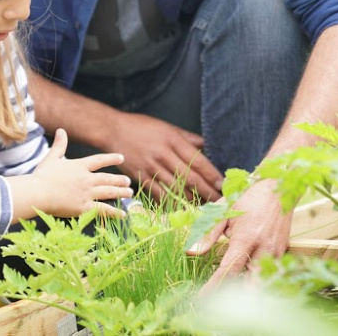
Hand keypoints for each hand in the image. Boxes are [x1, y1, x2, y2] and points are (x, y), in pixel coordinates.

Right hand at [12, 129, 131, 219]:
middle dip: (119, 180)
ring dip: (121, 192)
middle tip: (128, 182)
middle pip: (108, 178)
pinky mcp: (84, 207)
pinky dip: (114, 212)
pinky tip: (123, 213)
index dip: (111, 158)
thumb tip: (62, 130)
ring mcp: (87, 193)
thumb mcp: (51, 157)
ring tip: (129, 193)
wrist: (38, 192)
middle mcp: (86, 179)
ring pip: (109, 192)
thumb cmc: (42, 176)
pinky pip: (103, 209)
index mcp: (79, 166)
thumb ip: (59, 145)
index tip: (121, 158)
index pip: (99, 161)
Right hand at [108, 112, 222, 201]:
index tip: (223, 185)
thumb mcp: (168, 127)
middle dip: (207, 192)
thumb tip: (208, 147)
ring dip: (192, 201)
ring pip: (176, 189)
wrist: (113, 130)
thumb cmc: (142, 127)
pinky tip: (182, 210)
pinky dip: (171, 204)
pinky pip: (159, 194)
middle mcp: (163, 154)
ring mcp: (151, 167)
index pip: (198, 161)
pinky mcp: (141, 177)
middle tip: (220, 202)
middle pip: (190, 178)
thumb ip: (188, 138)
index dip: (212, 175)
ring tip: (206, 209)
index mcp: (173, 140)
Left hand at [187, 179, 291, 291]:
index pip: (228, 270)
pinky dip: (257, 282)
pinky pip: (269, 274)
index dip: (214, 287)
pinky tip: (245, 284)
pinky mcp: (282, 254)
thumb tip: (190, 253)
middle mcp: (264, 249)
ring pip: (262, 283)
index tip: (201, 300)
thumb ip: (207, 234)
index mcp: (246, 239)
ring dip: (247, 292)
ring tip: (229, 297)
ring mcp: (276, 253)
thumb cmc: (246, 198)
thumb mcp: (222, 211)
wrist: (278, 188)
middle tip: (218, 305)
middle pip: (252, 286)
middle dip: (237, 299)